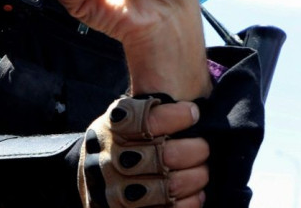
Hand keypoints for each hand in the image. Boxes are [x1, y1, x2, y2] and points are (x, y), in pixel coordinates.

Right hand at [79, 97, 208, 207]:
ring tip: (202, 172)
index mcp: (114, 128)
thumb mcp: (129, 116)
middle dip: (195, 151)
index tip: (193, 113)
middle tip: (204, 147)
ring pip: (170, 187)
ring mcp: (118, 192)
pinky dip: (189, 203)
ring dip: (195, 178)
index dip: (177, 116)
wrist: (96, 176)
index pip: (148, 120)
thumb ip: (155, 110)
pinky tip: (196, 194)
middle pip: (166, 156)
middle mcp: (111, 159)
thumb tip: (197, 103)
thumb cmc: (127, 138)